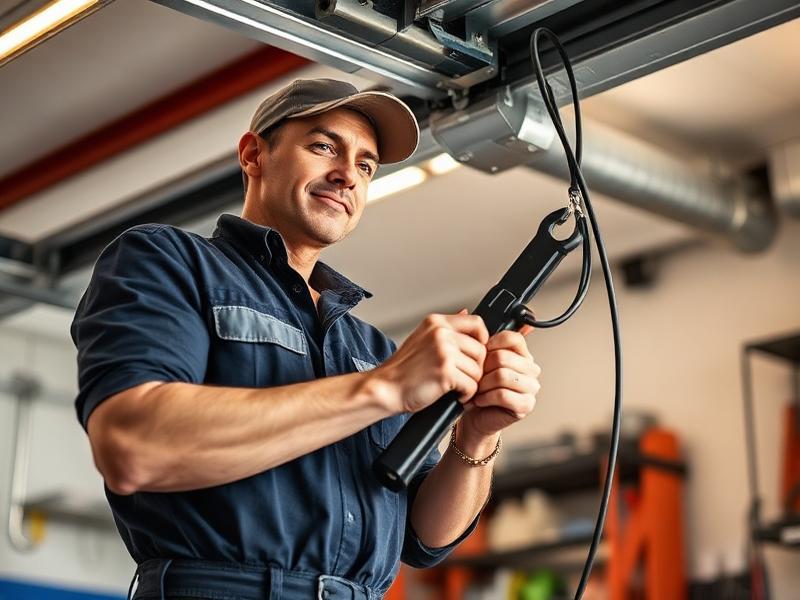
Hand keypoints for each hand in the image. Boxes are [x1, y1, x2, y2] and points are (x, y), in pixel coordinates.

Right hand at [372, 310, 488, 413]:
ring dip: (470, 383)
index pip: (476, 322)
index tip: (476, 354)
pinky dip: (466, 395)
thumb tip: (466, 312)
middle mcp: (441, 333)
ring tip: (454, 387)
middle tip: (461, 378)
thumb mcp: (423, 338)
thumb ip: (446, 328)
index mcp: (436, 322)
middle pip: (481, 350)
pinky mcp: (445, 372)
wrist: (385, 388)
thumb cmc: (403, 369)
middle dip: (474, 368)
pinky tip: (453, 395)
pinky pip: (472, 385)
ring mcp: (443, 351)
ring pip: (478, 370)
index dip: (482, 340)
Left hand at [458, 329, 540, 439]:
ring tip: (476, 389)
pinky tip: (480, 400)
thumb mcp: (475, 359)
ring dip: (483, 384)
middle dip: (483, 369)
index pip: (513, 337)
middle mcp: (530, 369)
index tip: (480, 356)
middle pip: (503, 357)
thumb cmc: (475, 387)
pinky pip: (503, 394)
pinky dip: (486, 397)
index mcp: (522, 353)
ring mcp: (531, 388)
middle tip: (475, 378)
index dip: (491, 345)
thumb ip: (474, 335)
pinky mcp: (525, 405)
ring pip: (502, 375)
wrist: (473, 416)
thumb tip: (466, 310)